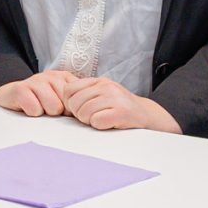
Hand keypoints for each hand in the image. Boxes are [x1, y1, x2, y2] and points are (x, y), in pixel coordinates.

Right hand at [0, 70, 79, 116]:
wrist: (8, 98)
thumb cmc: (39, 104)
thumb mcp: (60, 102)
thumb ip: (76, 105)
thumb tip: (90, 115)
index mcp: (65, 78)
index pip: (80, 99)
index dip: (74, 112)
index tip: (65, 114)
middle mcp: (52, 76)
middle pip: (68, 105)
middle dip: (59, 114)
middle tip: (47, 111)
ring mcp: (36, 80)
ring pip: (53, 107)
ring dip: (45, 114)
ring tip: (38, 109)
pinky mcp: (20, 89)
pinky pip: (35, 109)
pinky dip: (32, 114)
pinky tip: (27, 109)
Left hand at [61, 77, 180, 133]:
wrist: (148, 117)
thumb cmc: (119, 109)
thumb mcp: (102, 96)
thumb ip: (84, 96)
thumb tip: (59, 104)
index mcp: (99, 81)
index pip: (68, 90)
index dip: (70, 104)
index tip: (81, 110)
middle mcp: (106, 86)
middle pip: (73, 103)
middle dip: (80, 115)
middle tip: (94, 117)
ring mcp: (115, 98)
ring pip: (84, 113)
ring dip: (90, 122)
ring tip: (103, 120)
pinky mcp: (122, 111)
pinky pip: (97, 122)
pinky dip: (101, 126)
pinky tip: (110, 124)